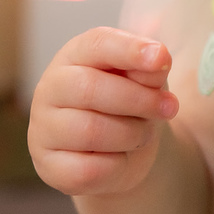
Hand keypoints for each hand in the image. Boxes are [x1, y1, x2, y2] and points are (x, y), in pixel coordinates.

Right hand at [28, 26, 178, 196]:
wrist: (123, 150)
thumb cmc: (131, 103)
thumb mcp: (146, 79)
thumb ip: (150, 67)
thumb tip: (157, 58)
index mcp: (74, 55)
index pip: (96, 43)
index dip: (129, 49)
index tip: (161, 57)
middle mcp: (50, 88)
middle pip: (91, 88)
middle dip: (139, 100)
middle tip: (170, 108)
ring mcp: (43, 129)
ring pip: (90, 131)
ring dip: (132, 134)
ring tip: (144, 133)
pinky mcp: (49, 167)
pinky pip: (88, 170)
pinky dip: (117, 165)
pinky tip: (122, 157)